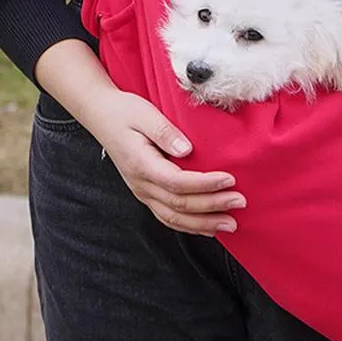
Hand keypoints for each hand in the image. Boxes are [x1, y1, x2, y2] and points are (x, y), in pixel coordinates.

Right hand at [90, 88, 246, 236]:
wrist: (102, 115)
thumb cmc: (125, 112)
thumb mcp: (145, 114)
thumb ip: (166, 132)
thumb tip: (186, 150)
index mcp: (141, 165)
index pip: (178, 183)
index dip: (206, 185)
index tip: (230, 180)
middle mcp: (141, 184)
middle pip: (179, 205)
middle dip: (212, 206)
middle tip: (240, 202)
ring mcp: (142, 191)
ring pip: (173, 218)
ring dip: (203, 224)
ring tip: (230, 224)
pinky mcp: (146, 192)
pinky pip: (167, 216)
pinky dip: (189, 225)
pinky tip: (208, 228)